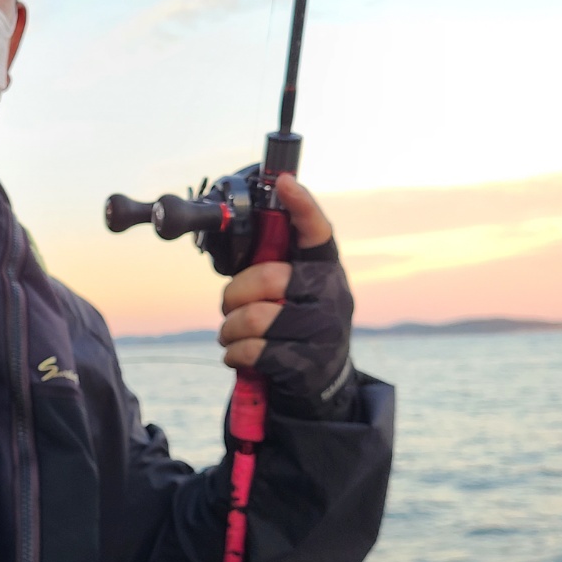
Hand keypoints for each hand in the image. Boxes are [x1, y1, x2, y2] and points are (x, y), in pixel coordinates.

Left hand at [217, 176, 354, 413]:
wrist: (322, 379)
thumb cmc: (294, 320)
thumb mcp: (294, 289)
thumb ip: (273, 262)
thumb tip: (236, 230)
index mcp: (325, 268)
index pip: (317, 231)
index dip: (302, 206)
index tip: (284, 183)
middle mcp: (333, 295)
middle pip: (268, 278)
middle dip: (233, 293)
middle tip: (228, 305)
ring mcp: (325, 332)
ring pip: (255, 318)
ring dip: (229, 328)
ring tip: (229, 333)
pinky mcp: (308, 365)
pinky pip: (252, 351)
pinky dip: (233, 353)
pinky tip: (236, 352)